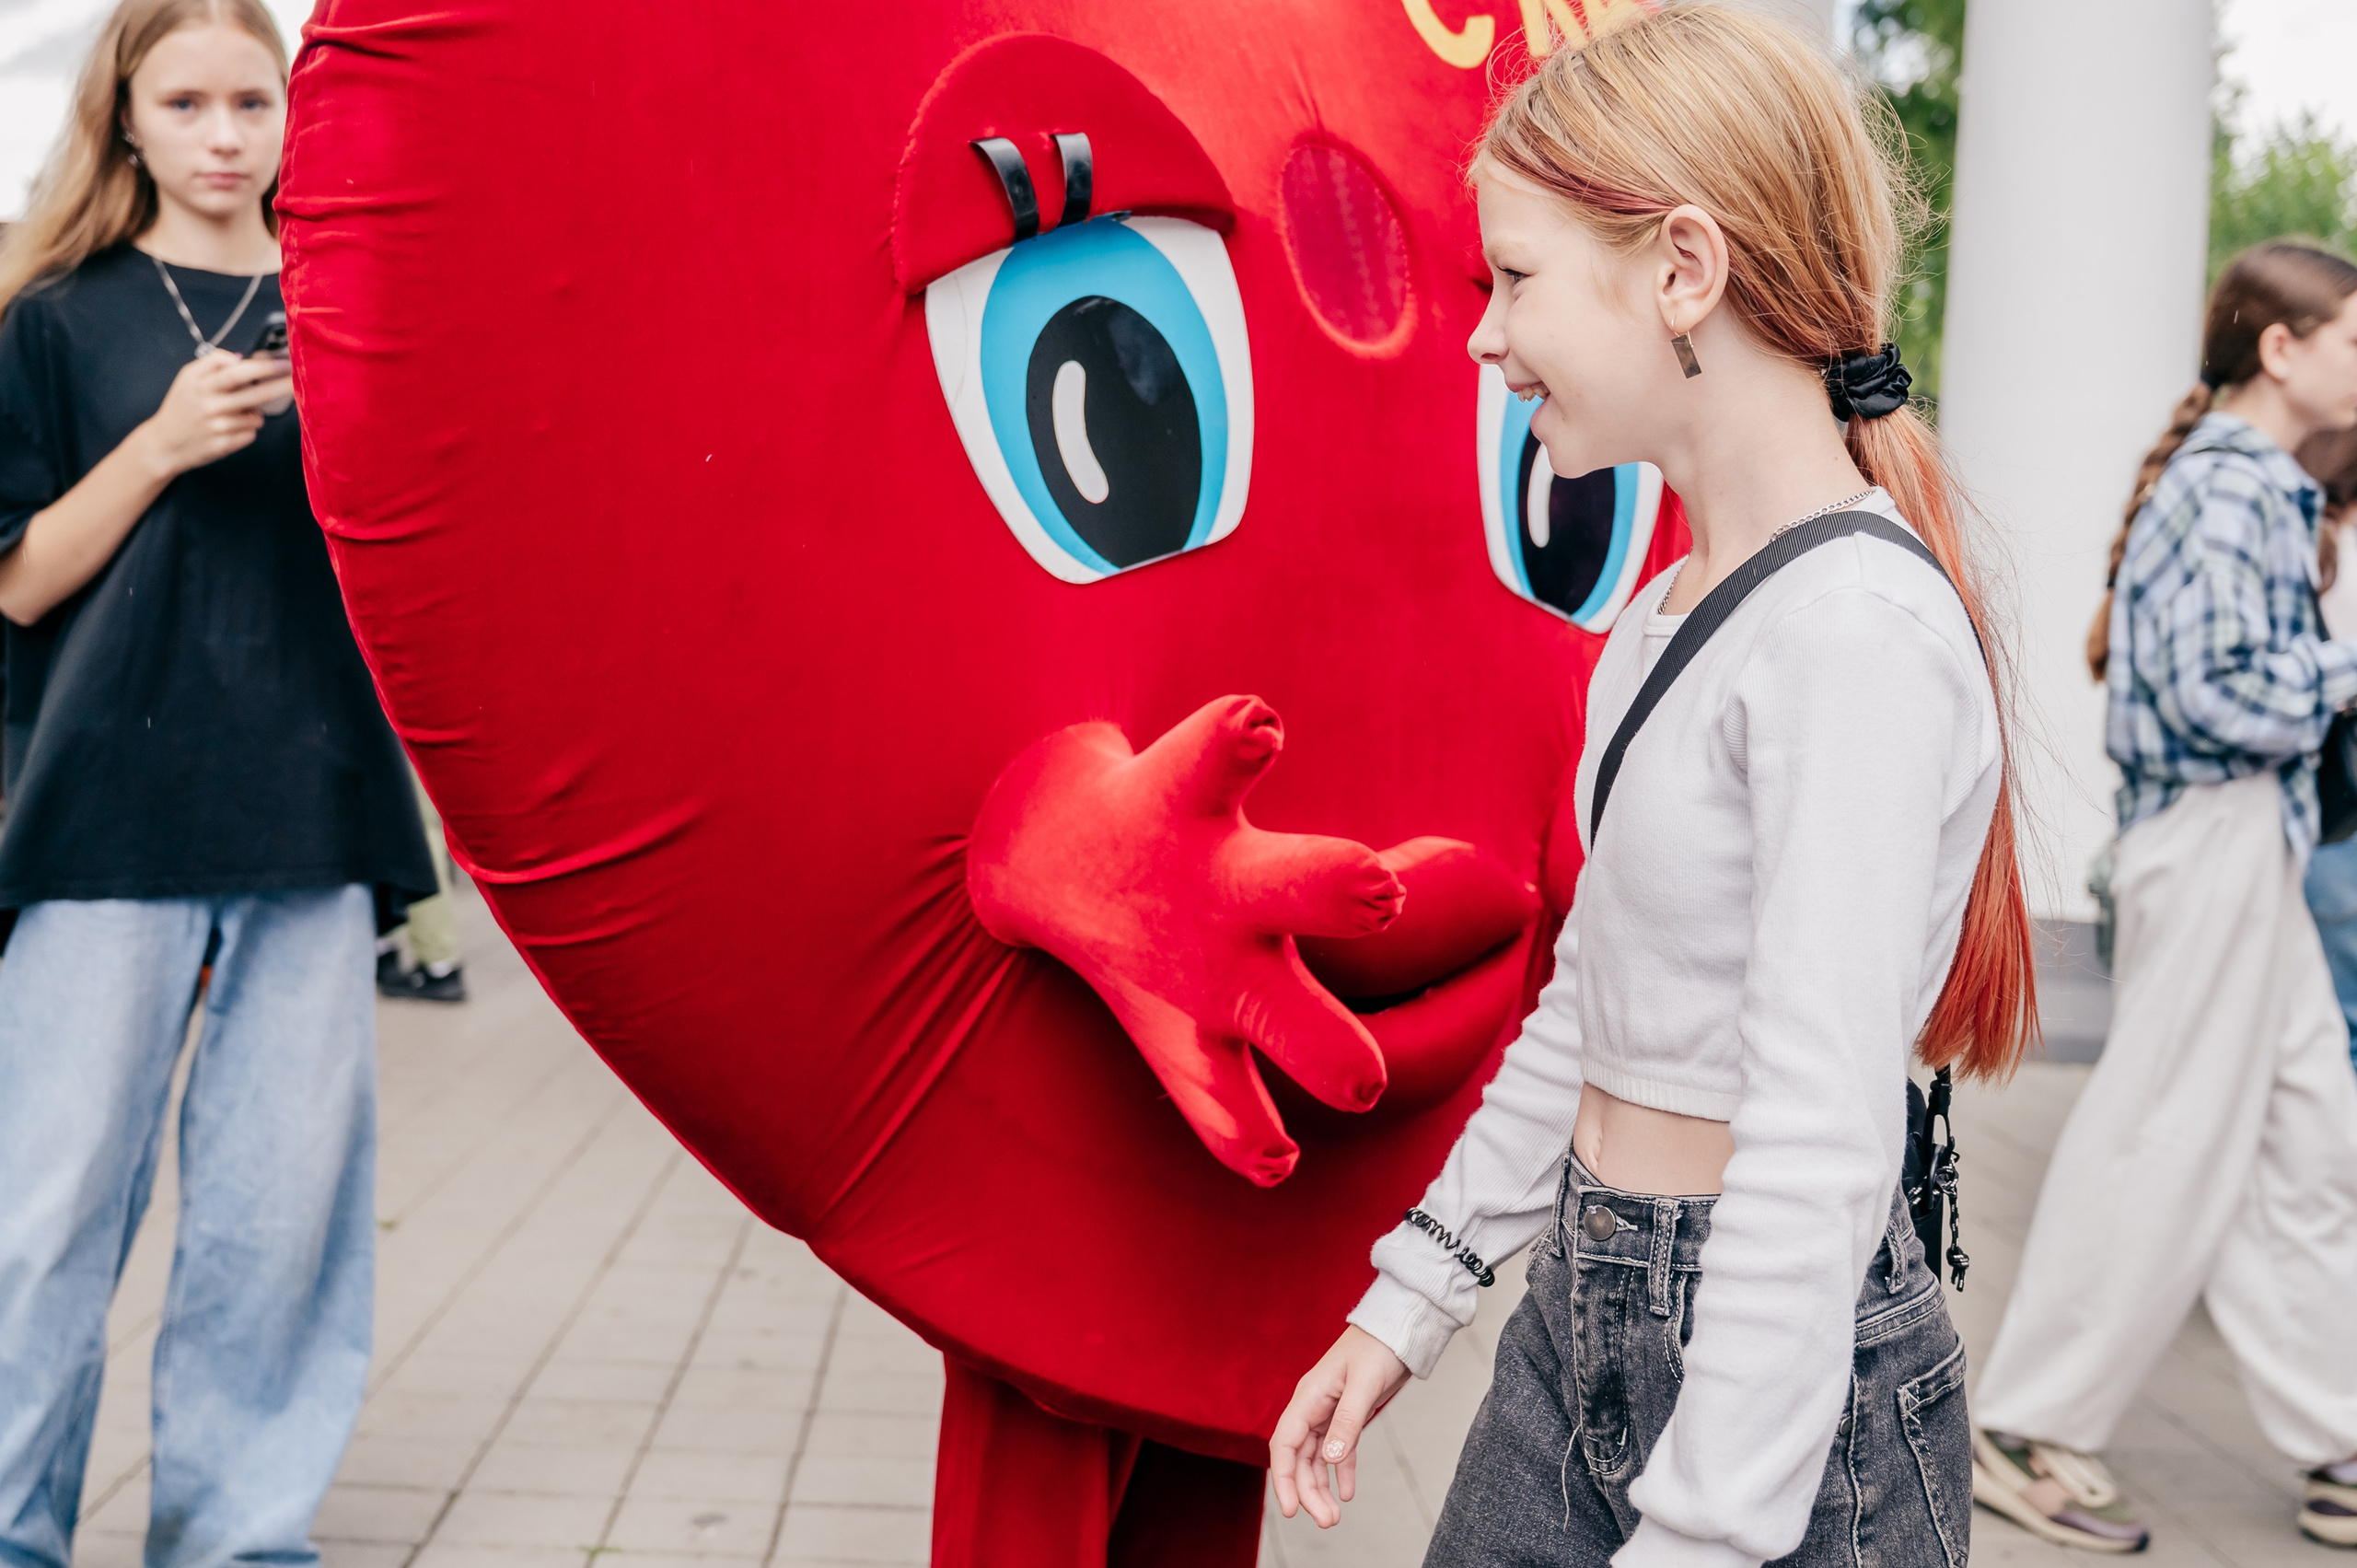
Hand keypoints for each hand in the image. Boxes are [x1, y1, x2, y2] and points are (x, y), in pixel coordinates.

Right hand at [134, 351, 293, 477]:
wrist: (165, 443)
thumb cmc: (181, 406)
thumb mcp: (187, 377)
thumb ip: (212, 362)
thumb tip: (240, 357)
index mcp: (201, 385)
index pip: (238, 373)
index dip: (265, 367)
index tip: (285, 362)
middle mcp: (211, 406)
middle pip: (256, 394)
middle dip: (281, 386)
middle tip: (297, 381)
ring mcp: (219, 427)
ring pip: (256, 417)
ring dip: (253, 413)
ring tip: (233, 413)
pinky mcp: (225, 445)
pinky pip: (251, 433)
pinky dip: (246, 429)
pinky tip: (229, 429)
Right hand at [1269, 1325, 1412, 1527]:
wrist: (1398, 1329)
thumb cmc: (1379, 1347)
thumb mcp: (1364, 1384)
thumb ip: (1347, 1421)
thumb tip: (1329, 1457)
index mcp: (1308, 1397)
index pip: (1285, 1444)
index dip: (1284, 1478)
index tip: (1291, 1509)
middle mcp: (1312, 1407)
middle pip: (1299, 1458)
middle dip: (1307, 1492)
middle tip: (1327, 1521)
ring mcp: (1327, 1411)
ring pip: (1316, 1458)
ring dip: (1321, 1487)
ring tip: (1334, 1516)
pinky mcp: (1346, 1415)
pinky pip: (1337, 1450)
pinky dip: (1340, 1471)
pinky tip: (1347, 1493)